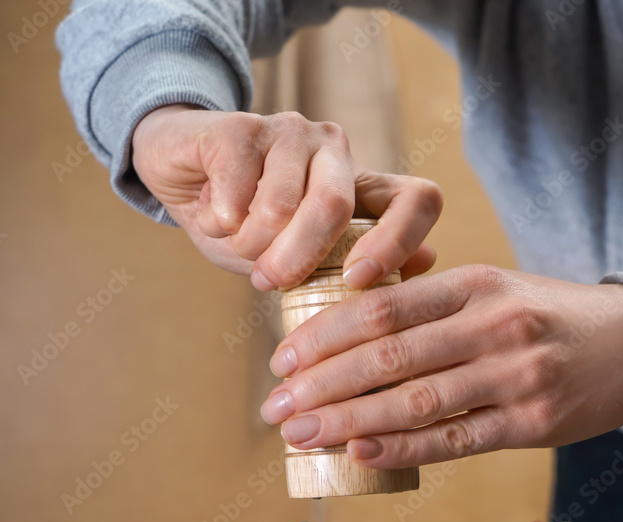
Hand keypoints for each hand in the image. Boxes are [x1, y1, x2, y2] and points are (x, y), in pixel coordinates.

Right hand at [131, 106, 441, 288]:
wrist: (179, 176)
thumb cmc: (245, 225)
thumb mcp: (298, 261)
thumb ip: (351, 266)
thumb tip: (427, 260)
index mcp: (361, 187)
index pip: (418, 200)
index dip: (398, 242)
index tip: (356, 280)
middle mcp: (334, 150)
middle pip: (335, 207)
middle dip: (297, 258)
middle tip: (266, 281)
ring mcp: (291, 131)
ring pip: (281, 205)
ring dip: (249, 243)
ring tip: (235, 240)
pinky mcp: (243, 125)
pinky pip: (238, 193)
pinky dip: (220, 222)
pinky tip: (213, 215)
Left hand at [259, 265, 622, 465]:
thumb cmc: (548, 317)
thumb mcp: (495, 288)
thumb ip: (431, 305)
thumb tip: (350, 334)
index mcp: (475, 284)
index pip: (382, 309)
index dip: (323, 336)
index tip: (282, 360)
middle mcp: (493, 326)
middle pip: (387, 357)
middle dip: (320, 385)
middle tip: (274, 407)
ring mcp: (513, 377)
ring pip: (413, 401)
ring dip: (346, 422)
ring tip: (300, 435)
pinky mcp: (530, 425)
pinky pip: (453, 441)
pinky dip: (401, 448)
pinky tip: (358, 452)